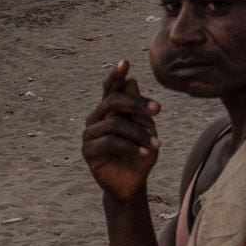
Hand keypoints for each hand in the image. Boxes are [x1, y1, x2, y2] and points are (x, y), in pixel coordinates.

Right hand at [83, 60, 159, 201]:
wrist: (133, 183)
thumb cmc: (140, 153)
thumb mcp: (146, 129)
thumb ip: (138, 109)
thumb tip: (131, 81)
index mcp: (110, 109)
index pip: (111, 88)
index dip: (117, 75)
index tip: (126, 62)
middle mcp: (97, 117)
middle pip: (113, 101)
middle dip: (136, 103)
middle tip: (157, 110)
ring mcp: (90, 134)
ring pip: (115, 124)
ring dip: (139, 134)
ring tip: (156, 145)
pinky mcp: (88, 151)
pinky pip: (109, 142)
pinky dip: (130, 146)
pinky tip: (144, 152)